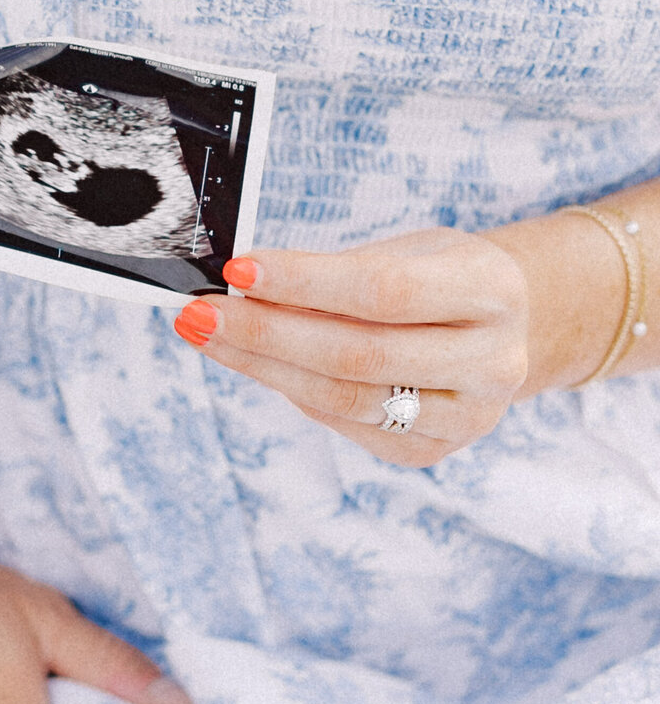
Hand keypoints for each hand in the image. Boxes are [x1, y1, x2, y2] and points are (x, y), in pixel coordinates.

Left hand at [172, 228, 536, 466]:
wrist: (504, 330)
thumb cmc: (440, 278)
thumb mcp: (407, 252)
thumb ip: (337, 273)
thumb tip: (242, 288)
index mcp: (492, 291)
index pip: (384, 290)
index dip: (305, 283)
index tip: (238, 269)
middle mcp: (493, 361)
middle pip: (358, 356)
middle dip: (266, 334)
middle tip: (200, 313)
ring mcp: (467, 416)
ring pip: (344, 399)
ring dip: (264, 368)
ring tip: (211, 336)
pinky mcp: (432, 451)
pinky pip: (345, 423)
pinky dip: (296, 391)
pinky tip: (264, 365)